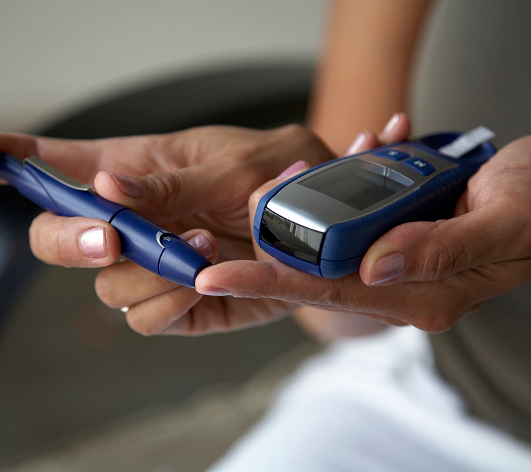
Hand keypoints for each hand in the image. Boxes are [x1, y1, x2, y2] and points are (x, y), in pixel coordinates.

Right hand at [0, 125, 332, 334]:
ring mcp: (147, 268)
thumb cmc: (276, 174)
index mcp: (130, 173)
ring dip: (145, 271)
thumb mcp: (228, 164)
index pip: (52, 165)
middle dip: (72, 240)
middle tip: (113, 235)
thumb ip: (168, 182)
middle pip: (56, 239)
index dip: (2, 157)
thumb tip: (105, 190)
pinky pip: (145, 318)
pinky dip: (169, 304)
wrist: (319, 227)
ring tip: (201, 246)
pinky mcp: (176, 305)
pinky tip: (203, 279)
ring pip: (105, 287)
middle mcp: (128, 223)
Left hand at [196, 119, 530, 332]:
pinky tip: (363, 147)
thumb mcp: (502, 222)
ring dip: (306, 201)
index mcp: (422, 294)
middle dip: (266, 244)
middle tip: (225, 217)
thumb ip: (440, 250)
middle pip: (314, 269)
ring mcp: (397, 258)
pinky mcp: (398, 234)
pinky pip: (357, 215)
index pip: (328, 291)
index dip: (267, 282)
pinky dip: (351, 180)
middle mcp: (401, 283)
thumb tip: (374, 267)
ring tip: (290, 171)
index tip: (214, 277)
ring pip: (330, 238)